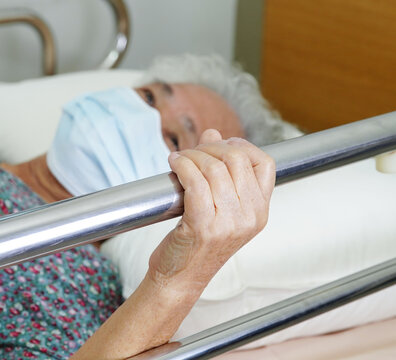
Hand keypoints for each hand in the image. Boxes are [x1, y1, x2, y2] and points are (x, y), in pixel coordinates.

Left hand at [148, 129, 274, 291]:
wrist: (180, 278)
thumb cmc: (196, 243)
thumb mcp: (217, 208)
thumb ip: (220, 171)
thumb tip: (213, 132)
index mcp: (259, 212)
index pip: (265, 163)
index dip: (241, 146)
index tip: (220, 145)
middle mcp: (249, 217)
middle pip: (236, 159)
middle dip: (210, 147)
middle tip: (192, 152)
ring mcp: (229, 223)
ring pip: (213, 168)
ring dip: (191, 155)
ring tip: (179, 159)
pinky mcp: (203, 225)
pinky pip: (194, 180)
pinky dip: (181, 165)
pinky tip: (173, 163)